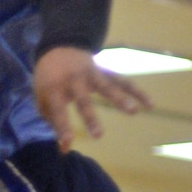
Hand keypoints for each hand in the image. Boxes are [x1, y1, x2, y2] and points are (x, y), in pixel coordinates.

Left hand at [33, 47, 150, 152]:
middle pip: (83, 100)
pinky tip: (150, 104)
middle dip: (91, 117)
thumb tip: (64, 144)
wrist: (60, 45)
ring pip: (107, 86)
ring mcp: (92, 74)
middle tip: (99, 136)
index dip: (62, 128)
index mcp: (54, 87)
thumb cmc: (49, 77)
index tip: (66, 146)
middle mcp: (74, 80)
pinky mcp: (105, 71)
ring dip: (120, 98)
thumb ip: (51, 117)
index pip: (57, 111)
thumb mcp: (41, 95)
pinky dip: (137, 91)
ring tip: (133, 111)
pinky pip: (123, 81)